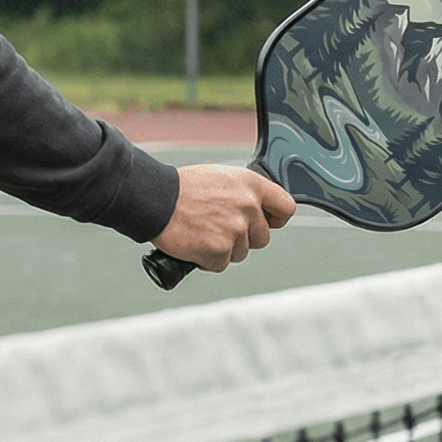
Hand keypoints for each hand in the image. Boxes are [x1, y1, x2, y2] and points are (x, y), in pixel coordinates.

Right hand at [152, 166, 296, 271]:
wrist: (155, 199)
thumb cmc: (182, 187)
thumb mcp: (220, 177)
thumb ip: (242, 194)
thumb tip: (254, 210)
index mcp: (251, 184)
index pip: (286, 208)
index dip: (276, 219)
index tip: (266, 222)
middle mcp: (249, 207)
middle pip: (262, 238)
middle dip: (244, 238)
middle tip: (218, 227)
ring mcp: (236, 230)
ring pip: (241, 252)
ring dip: (224, 248)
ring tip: (202, 231)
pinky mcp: (220, 250)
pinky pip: (221, 264)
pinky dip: (207, 259)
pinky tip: (194, 243)